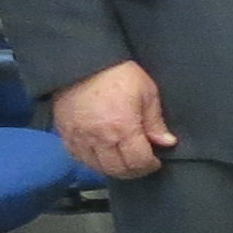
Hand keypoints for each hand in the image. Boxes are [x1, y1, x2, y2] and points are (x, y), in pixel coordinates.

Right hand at [52, 60, 176, 179]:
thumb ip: (155, 122)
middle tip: (141, 163)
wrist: (83, 62)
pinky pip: (78, 158)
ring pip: (97, 167)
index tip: (155, 161)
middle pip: (117, 170)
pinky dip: (92, 161)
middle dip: (133, 170)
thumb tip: (166, 142)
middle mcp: (100, 138)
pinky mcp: (65, 134)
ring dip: (112, 168)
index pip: (137, 162)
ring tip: (123, 159)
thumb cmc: (118, 74)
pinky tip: (102, 154)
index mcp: (123, 128)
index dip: (149, 165)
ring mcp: (80, 138)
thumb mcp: (147, 93)